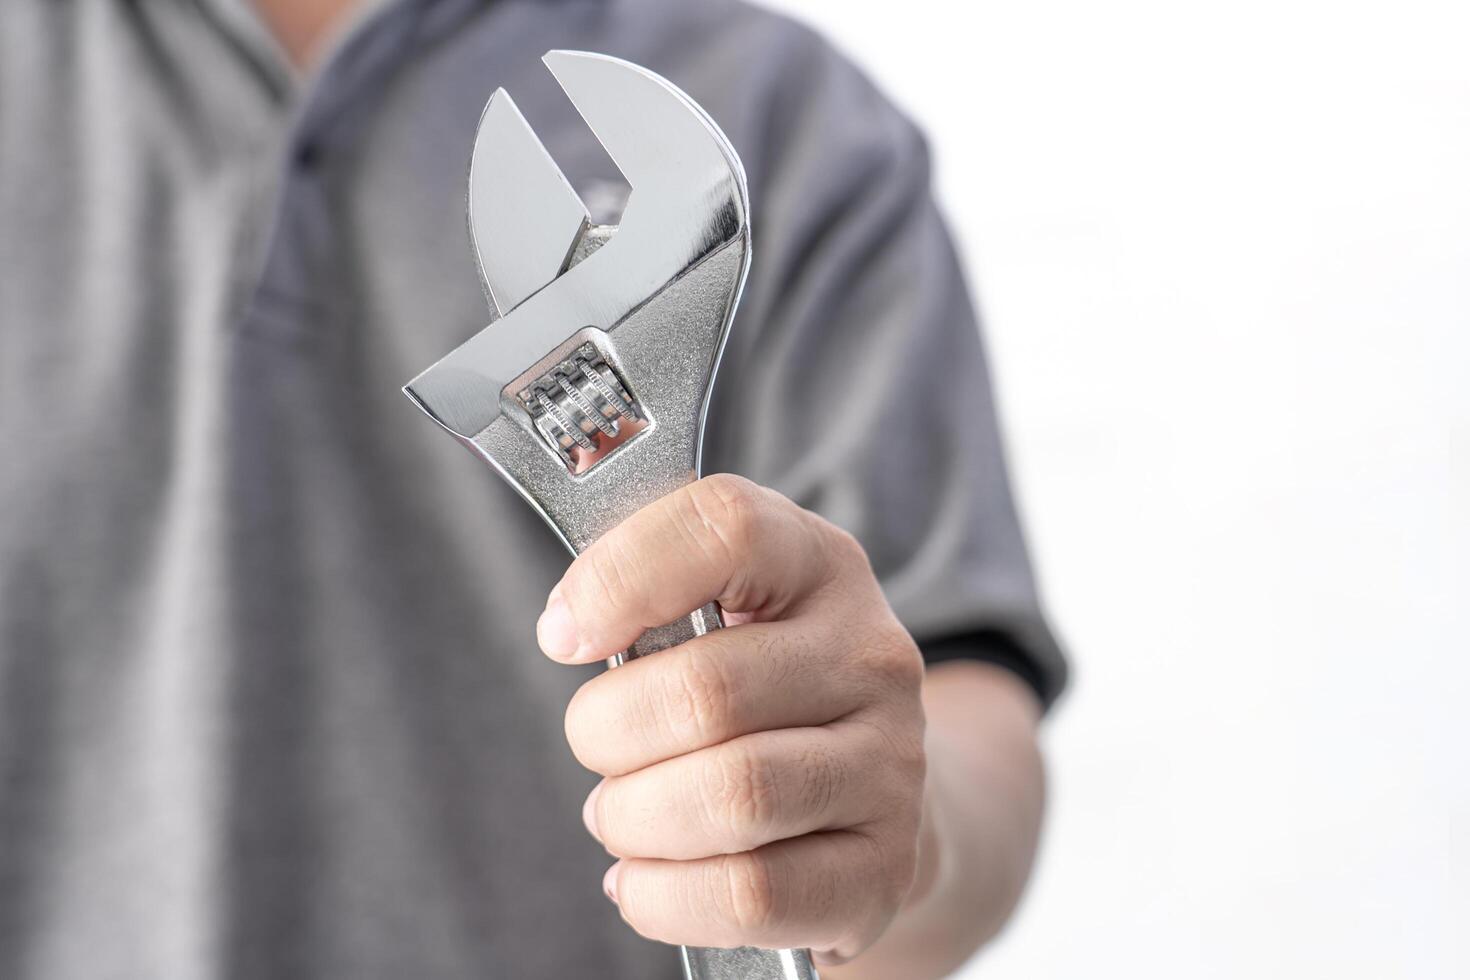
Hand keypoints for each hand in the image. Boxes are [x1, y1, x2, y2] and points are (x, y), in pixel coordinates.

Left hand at [535, 474, 926, 963]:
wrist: (864, 795)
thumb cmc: (759, 690)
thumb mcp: (720, 607)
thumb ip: (647, 587)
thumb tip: (568, 625)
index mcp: (819, 564)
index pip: (724, 526)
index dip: (620, 576)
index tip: (563, 635)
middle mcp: (872, 655)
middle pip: (704, 690)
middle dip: (606, 733)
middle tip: (596, 747)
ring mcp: (891, 765)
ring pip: (731, 798)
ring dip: (634, 818)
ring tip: (622, 814)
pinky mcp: (883, 866)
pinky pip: (750, 894)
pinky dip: (664, 895)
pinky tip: (647, 877)